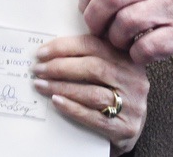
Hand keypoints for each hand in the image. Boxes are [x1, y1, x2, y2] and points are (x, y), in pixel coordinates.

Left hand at [32, 33, 147, 155]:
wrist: (129, 128)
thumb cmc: (113, 92)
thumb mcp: (109, 68)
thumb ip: (89, 55)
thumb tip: (51, 49)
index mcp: (127, 58)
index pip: (93, 45)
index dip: (64, 47)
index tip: (42, 52)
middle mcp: (134, 79)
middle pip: (92, 67)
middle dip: (60, 67)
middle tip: (38, 70)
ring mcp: (132, 105)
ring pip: (92, 92)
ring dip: (62, 87)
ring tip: (41, 85)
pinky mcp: (125, 127)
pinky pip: (94, 116)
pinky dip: (72, 108)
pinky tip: (56, 102)